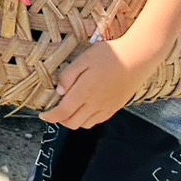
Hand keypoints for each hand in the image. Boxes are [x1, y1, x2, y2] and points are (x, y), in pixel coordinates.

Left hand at [39, 38, 155, 130]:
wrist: (137, 59)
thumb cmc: (109, 56)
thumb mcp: (83, 59)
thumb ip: (68, 76)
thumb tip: (59, 91)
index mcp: (84, 92)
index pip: (63, 113)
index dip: (51, 117)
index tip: (43, 115)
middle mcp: (95, 105)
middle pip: (72, 123)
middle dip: (60, 120)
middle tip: (54, 110)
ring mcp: (106, 108)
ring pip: (85, 124)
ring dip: (73, 120)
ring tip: (68, 108)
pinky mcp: (115, 107)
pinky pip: (97, 121)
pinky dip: (86, 120)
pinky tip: (84, 108)